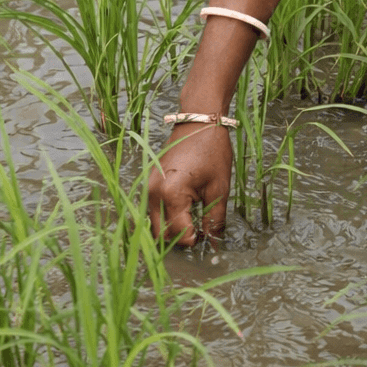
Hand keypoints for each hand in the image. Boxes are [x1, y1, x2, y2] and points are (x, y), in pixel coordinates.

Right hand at [147, 122, 232, 246]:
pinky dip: (166, 217)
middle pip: (161, 235)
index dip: (196, 239)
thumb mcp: (219, 187)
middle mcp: (153, 194)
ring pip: (154, 226)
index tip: (208, 230)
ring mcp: (147, 189)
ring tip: (192, 216)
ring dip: (172, 228)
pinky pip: (153, 212)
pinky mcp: (148, 185)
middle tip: (200, 226)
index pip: (179, 235)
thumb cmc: (212, 150)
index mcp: (171, 194)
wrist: (198, 121)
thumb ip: (215, 220)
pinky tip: (183, 207)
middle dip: (180, 237)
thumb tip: (214, 245)